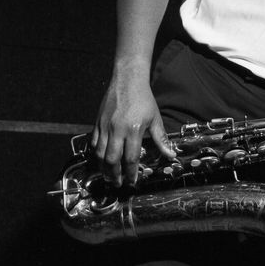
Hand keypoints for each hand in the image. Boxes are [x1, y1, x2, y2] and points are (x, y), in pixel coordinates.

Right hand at [91, 67, 174, 186]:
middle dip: (114, 175)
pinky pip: (94, 143)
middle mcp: (117, 130)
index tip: (132, 181)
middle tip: (118, 184)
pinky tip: (100, 160)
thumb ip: (161, 139)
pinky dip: (96, 154)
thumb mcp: (155, 119)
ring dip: (103, 168)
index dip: (131, 172)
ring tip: (108, 176)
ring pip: (100, 154)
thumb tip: (171, 155)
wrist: (128, 81)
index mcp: (133, 130)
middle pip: (112, 159)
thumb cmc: (143, 99)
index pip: (131, 158)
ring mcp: (105, 127)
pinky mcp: (97, 123)